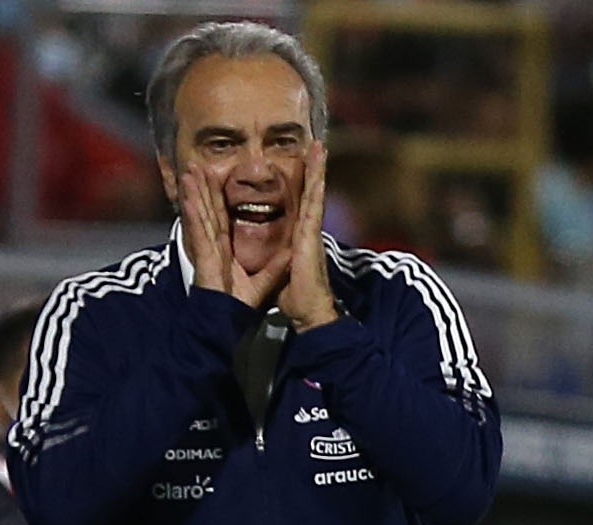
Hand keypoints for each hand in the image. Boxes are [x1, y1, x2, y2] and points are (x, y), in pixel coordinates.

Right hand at [179, 165, 288, 309]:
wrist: (228, 321)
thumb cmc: (238, 305)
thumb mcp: (264, 280)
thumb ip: (275, 265)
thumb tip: (290, 252)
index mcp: (224, 248)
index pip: (220, 216)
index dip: (215, 196)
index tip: (213, 176)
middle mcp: (212, 246)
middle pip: (206, 210)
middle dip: (200, 187)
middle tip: (194, 165)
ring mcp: (205, 251)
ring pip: (198, 216)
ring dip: (192, 193)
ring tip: (188, 172)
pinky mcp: (203, 259)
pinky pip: (198, 233)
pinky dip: (193, 215)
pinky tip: (189, 198)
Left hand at [279, 142, 337, 330]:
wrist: (308, 311)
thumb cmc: (295, 295)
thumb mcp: (280, 270)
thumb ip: (277, 258)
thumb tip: (272, 256)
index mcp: (298, 236)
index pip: (300, 203)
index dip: (303, 183)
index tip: (306, 164)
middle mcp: (307, 229)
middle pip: (310, 192)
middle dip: (314, 168)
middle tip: (317, 145)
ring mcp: (311, 231)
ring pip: (315, 193)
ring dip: (318, 169)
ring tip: (320, 147)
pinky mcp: (310, 236)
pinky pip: (313, 206)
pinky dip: (316, 187)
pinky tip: (319, 172)